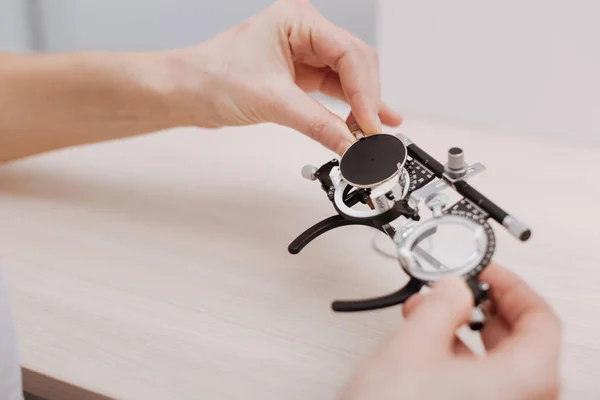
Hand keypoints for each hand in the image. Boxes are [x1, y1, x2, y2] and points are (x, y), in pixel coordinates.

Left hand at [168, 0, 401, 153]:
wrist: (185, 92)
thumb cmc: (212, 78)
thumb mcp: (271, 101)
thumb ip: (316, 123)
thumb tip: (350, 144)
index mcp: (298, 21)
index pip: (348, 53)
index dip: (365, 91)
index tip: (372, 123)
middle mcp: (305, 33)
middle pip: (356, 63)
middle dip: (367, 98)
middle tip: (373, 133)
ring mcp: (305, 54)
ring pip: (349, 78)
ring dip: (363, 106)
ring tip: (375, 133)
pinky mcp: (301, 76)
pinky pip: (336, 91)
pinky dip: (350, 109)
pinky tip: (368, 122)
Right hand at [339, 264, 561, 399]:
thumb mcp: (415, 343)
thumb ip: (442, 304)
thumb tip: (454, 288)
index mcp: (523, 380)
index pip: (540, 319)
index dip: (512, 286)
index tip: (486, 273)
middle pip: (523, 342)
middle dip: (487, 307)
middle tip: (462, 288)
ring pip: (500, 364)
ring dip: (469, 331)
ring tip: (433, 311)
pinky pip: (484, 384)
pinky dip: (463, 358)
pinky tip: (430, 343)